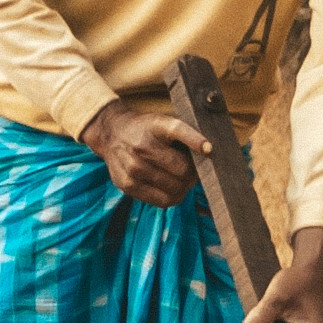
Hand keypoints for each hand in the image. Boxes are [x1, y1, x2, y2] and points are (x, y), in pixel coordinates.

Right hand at [80, 104, 207, 206]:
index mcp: (155, 125)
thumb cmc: (146, 130)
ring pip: (174, 188)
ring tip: (181, 179)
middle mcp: (142, 145)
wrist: (112, 134)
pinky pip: (162, 201)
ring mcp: (133, 167)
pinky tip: (171, 188)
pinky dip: (173, 197)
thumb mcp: (163, 122)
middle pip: (182, 169)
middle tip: (192, 170)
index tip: (209, 149)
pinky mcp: (127, 185)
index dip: (194, 140)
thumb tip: (209, 155)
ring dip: (184, 187)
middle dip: (193, 173)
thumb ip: (185, 135)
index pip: (177, 130)